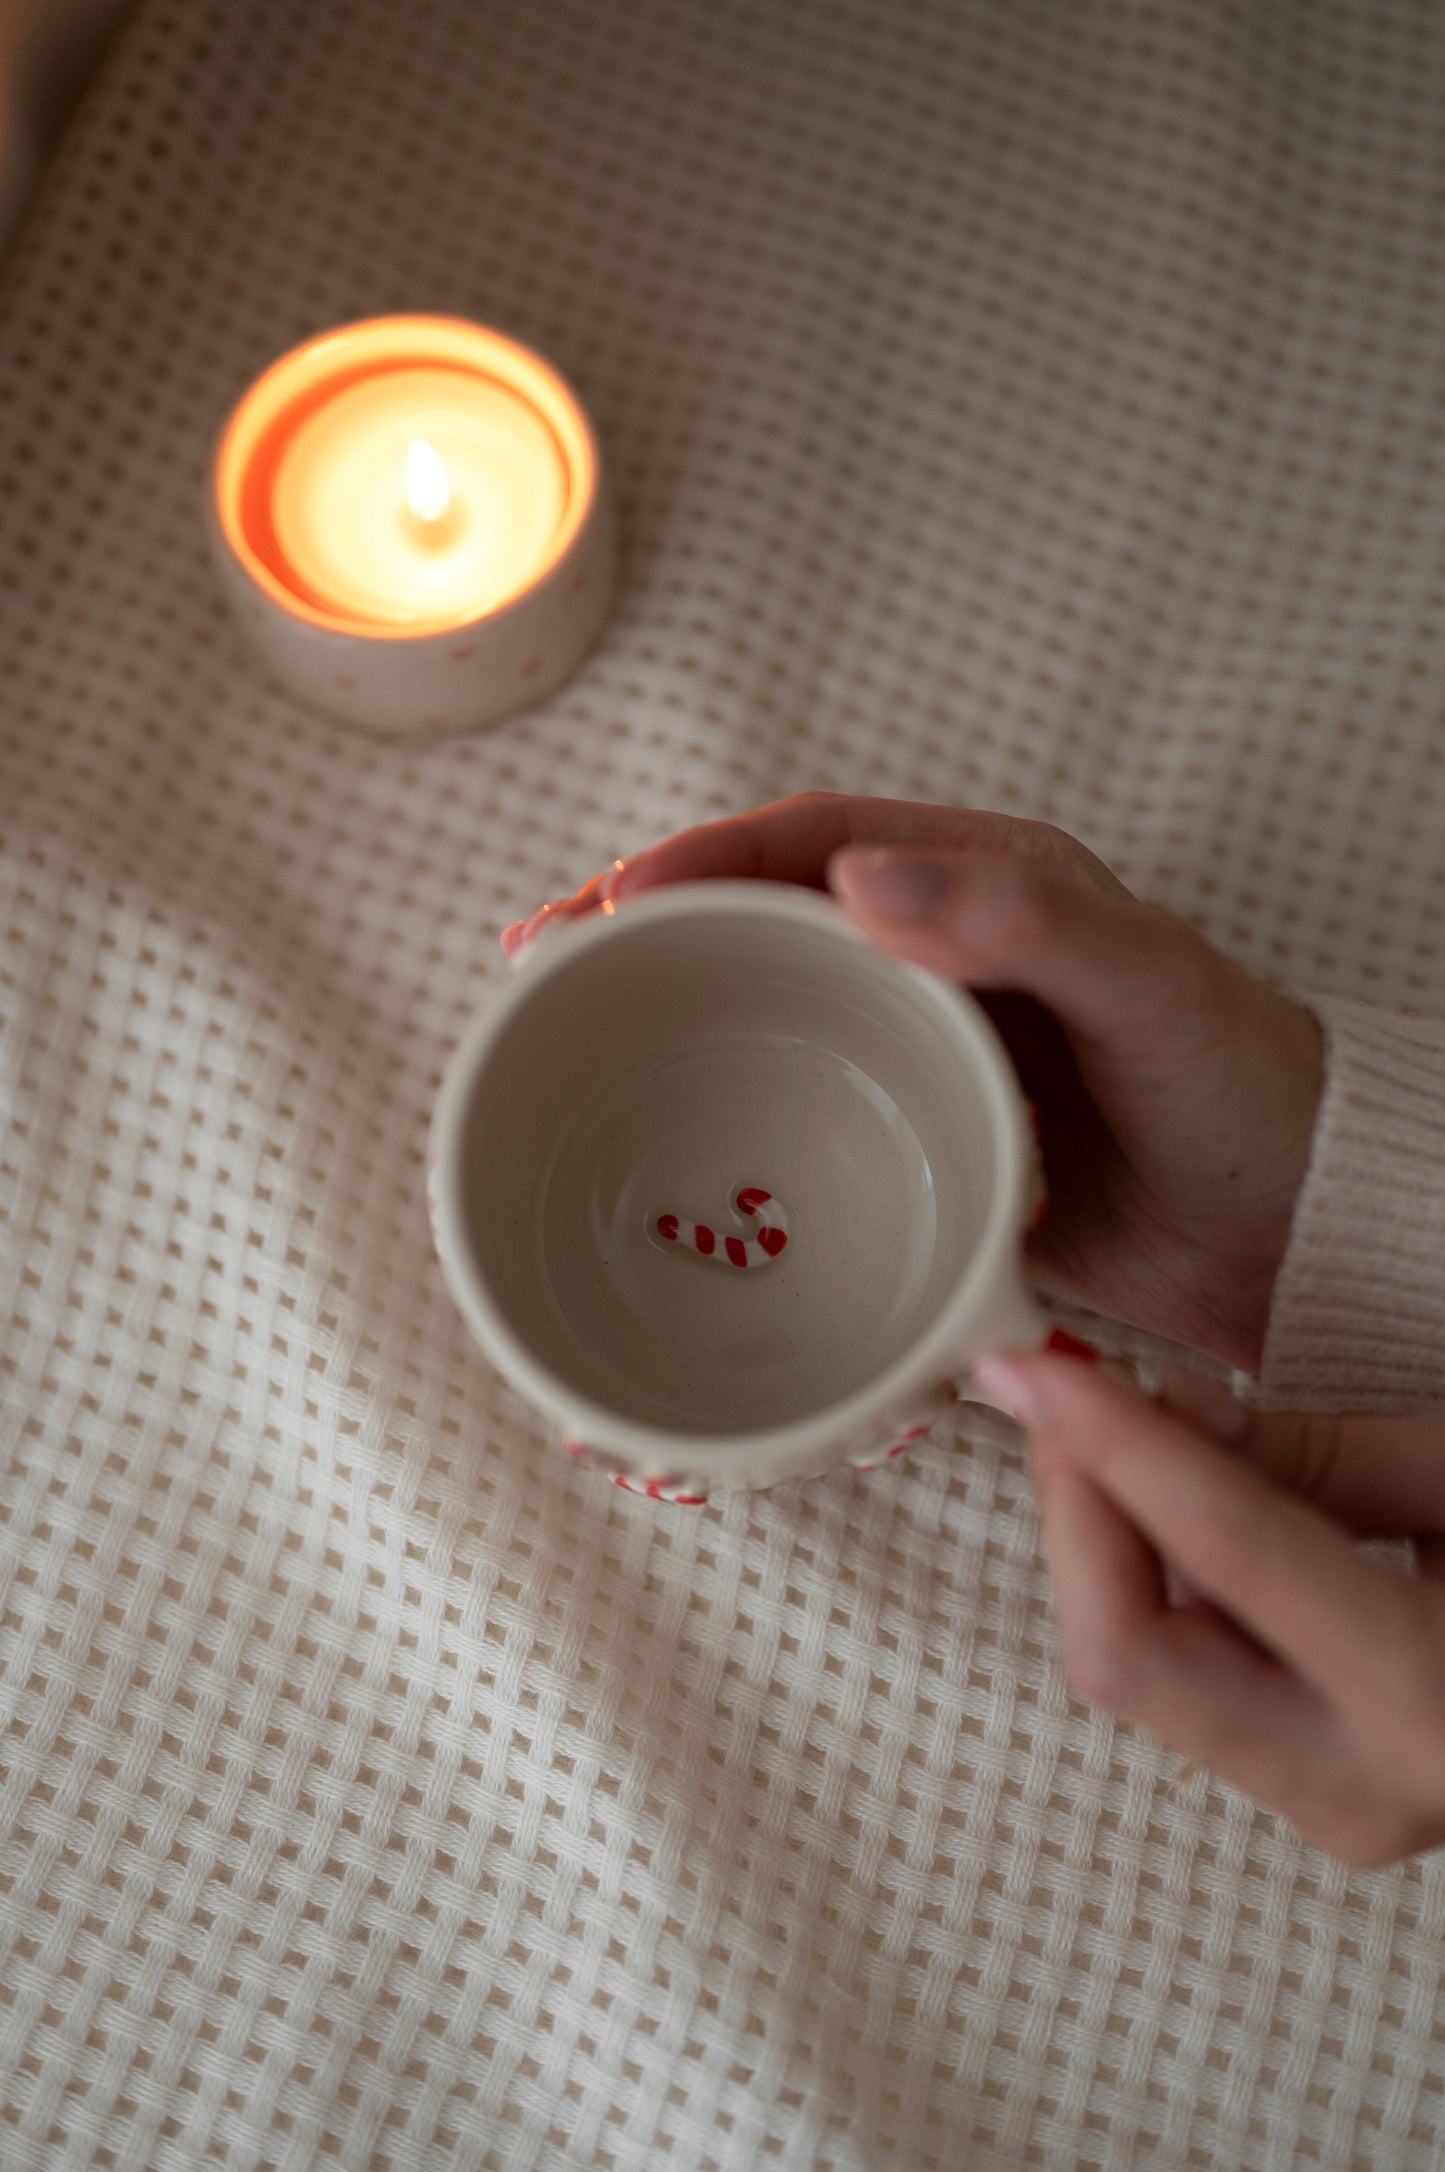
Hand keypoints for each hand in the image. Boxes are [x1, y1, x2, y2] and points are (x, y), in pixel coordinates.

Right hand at [503, 792, 1321, 1367]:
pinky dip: (725, 1119)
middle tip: (537, 961)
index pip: (808, 842)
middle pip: (758, 922)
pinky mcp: (921, 1138)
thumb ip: (1021, 919)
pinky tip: (672, 1153)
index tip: (609, 902)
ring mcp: (921, 1051)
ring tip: (563, 1043)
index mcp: (984, 883)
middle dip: (641, 929)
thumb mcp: (1147, 983)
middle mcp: (939, 956)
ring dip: (666, 1021)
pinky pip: (800, 1111)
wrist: (1296, 1236)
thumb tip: (859, 871)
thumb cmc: (1243, 1092)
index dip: (697, 859)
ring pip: (764, 1017)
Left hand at [975, 1347, 1444, 1866]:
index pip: (1222, 1551)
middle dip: (1075, 1508)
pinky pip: (1190, 1678)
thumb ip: (1321, 1452)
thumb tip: (1159, 1414)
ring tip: (1145, 1418)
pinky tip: (1189, 1489)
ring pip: (1143, 1671)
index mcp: (1432, 1704)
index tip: (1026, 1363)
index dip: (1109, 1442)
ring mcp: (1341, 1811)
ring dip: (1109, 1535)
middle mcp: (1371, 1791)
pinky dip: (1161, 1575)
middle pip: (1128, 1655)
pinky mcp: (1324, 1794)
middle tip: (1066, 1386)